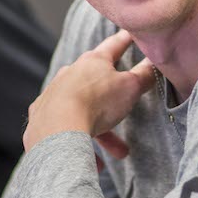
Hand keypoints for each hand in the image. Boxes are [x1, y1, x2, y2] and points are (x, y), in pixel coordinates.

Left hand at [24, 30, 155, 157]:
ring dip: (101, 131)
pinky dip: (81, 142)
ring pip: (82, 111)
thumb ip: (144, 75)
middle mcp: (69, 75)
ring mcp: (52, 96)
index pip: (113, 46)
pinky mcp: (41, 120)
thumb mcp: (129, 88)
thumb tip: (156, 62)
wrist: (57, 129)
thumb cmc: (96, 103)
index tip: (131, 34)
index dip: (126, 40)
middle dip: (115, 104)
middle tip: (128, 113)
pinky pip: (65, 130)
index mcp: (92, 62)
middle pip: (98, 86)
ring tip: (117, 154)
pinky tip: (94, 162)